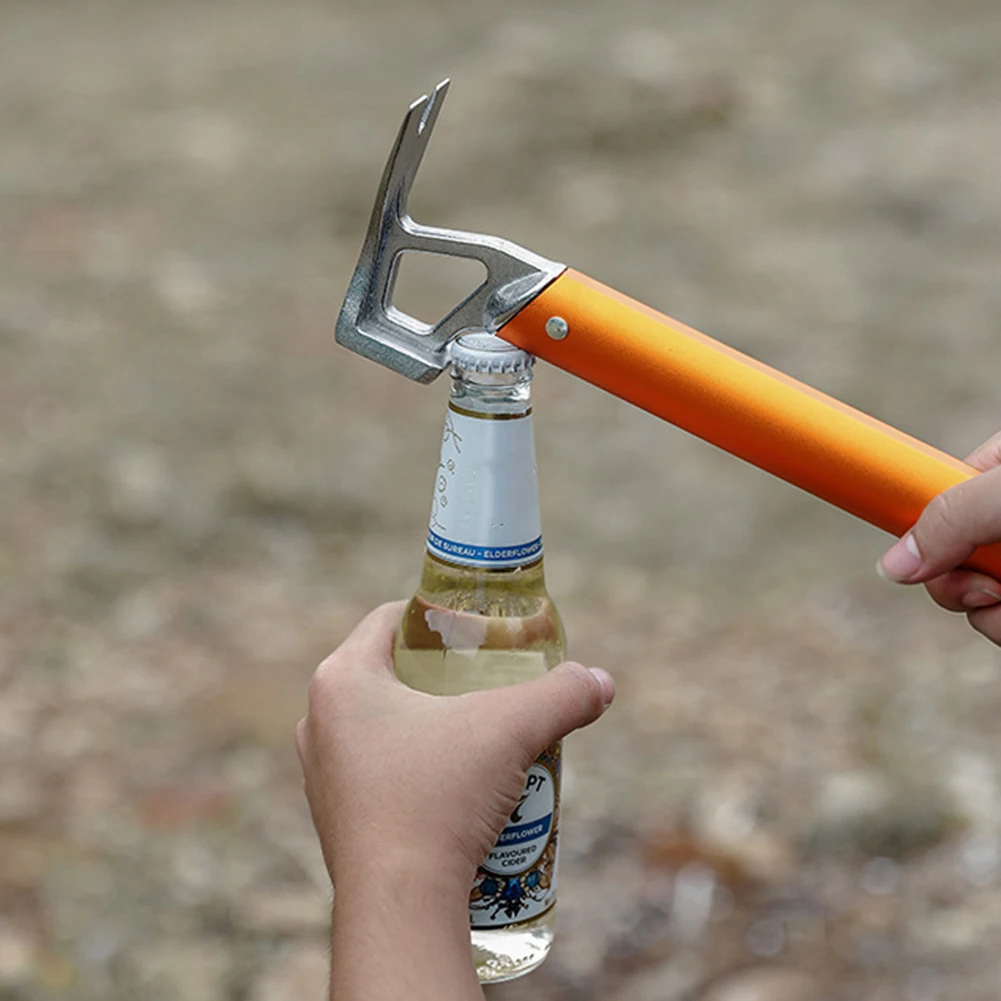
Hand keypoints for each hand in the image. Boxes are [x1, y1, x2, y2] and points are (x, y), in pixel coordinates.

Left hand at [296, 601, 613, 1000]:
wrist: (400, 907)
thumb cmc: (440, 800)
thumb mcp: (511, 730)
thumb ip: (561, 695)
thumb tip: (601, 681)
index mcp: (341, 680)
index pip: (390, 619)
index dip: (439, 617)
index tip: (479, 630)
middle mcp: (319, 721)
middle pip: (391, 672)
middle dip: (444, 673)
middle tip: (491, 680)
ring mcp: (323, 773)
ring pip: (385, 724)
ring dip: (432, 723)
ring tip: (482, 734)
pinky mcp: (336, 818)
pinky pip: (379, 770)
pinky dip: (418, 766)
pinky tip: (459, 784)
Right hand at [878, 431, 1000, 644]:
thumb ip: (952, 518)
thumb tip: (892, 566)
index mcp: (997, 471)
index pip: (937, 498)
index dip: (921, 531)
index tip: (909, 560)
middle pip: (949, 559)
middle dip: (957, 585)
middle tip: (990, 588)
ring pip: (978, 600)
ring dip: (992, 615)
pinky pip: (1000, 623)